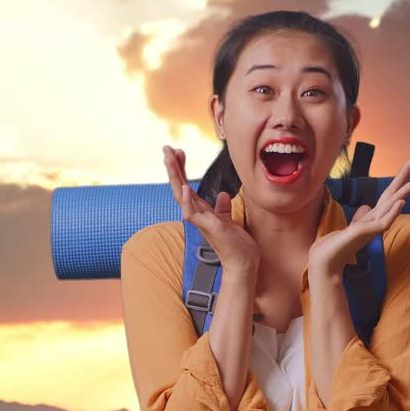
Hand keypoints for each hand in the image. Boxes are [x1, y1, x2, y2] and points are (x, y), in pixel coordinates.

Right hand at [164, 145, 260, 274]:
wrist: (243, 262)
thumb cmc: (236, 244)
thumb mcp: (228, 220)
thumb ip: (222, 208)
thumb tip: (222, 195)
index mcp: (202, 211)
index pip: (187, 186)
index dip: (182, 169)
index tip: (179, 152)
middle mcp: (197, 215)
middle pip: (180, 187)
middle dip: (173, 167)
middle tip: (166, 148)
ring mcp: (201, 221)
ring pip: (182, 195)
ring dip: (176, 177)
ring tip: (169, 158)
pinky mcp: (209, 228)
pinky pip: (193, 213)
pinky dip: (187, 200)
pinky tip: (185, 187)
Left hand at [308, 158, 409, 276]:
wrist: (325, 262)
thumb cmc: (335, 246)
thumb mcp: (350, 226)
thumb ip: (361, 217)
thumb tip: (367, 206)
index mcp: (372, 218)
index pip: (387, 196)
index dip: (396, 182)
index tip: (407, 167)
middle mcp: (375, 222)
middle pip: (392, 195)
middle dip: (403, 179)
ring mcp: (373, 228)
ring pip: (393, 206)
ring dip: (405, 192)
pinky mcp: (368, 234)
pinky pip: (385, 222)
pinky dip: (393, 212)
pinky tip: (401, 201)